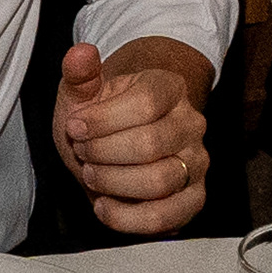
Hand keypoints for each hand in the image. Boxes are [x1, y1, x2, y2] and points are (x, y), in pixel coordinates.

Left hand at [51, 41, 212, 234]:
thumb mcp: (84, 93)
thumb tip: (80, 54)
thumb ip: (79, 74)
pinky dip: (127, 218)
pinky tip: (104, 205)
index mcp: (169, 87)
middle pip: (150, 144)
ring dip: (113, 183)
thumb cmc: (103, 118)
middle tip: (83, 153)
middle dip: (103, 153)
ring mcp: (196, 162)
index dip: (103, 120)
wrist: (118, 142)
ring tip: (92, 176)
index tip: (75, 126)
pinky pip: (166, 216)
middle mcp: (191, 123)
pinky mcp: (193, 198)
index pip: (145, 103)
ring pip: (160, 181)